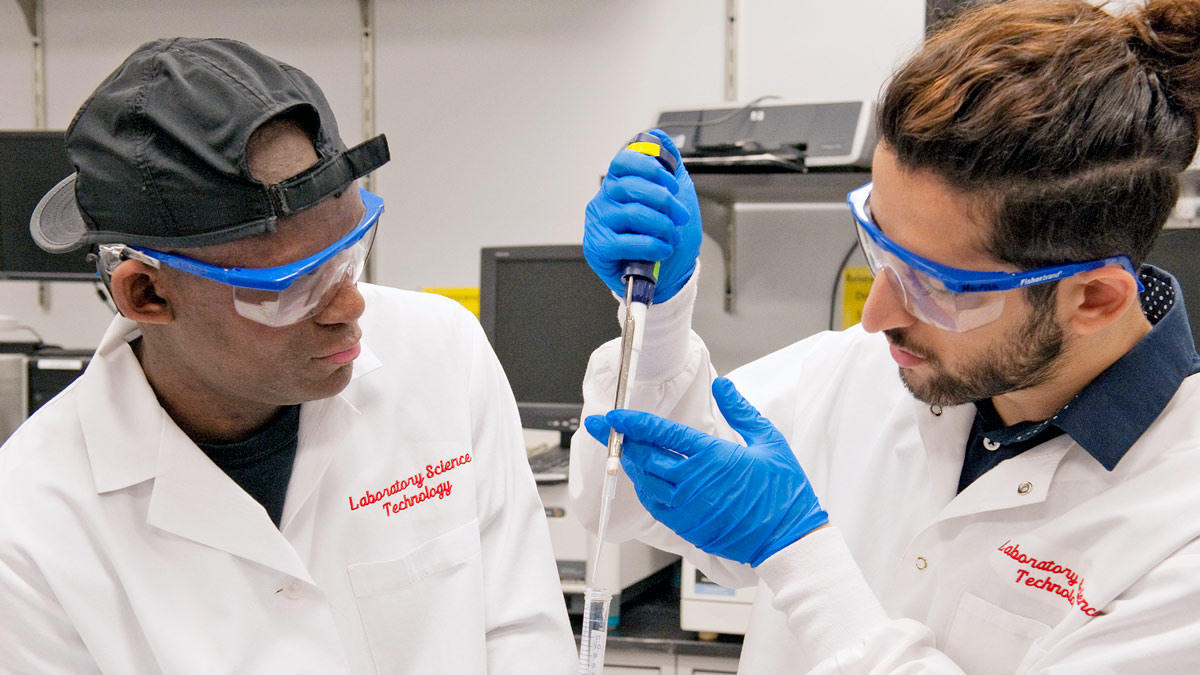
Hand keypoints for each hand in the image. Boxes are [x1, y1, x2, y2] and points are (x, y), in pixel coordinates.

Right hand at [583, 128, 701, 302]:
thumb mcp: (676, 195)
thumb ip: (669, 164)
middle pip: (632, 187)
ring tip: (671, 237)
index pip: (625, 160)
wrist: (668, 274)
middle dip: (665, 202)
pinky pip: (627, 242)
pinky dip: (652, 246)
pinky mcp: (598, 248)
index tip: (672, 185)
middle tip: (680, 216)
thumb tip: (660, 136)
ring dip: (662, 226)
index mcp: (618, 183)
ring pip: (633, 214)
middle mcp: (604, 200)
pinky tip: (662, 249)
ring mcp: (598, 224)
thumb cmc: (667, 236)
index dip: (651, 168)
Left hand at [584, 377, 827, 566]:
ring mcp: (688, 508)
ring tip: (626, 450)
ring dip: (633, 465)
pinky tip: (647, 478)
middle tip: (610, 429)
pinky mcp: (687, 527)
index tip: (613, 415)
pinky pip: (655, 505)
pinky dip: (646, 488)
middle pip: (645, 457)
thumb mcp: (769, 442)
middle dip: (623, 441)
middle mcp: (693, 483)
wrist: (788, 540)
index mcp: (713, 457)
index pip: (660, 434)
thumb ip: (741, 411)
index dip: (632, 422)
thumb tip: (722, 386)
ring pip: (645, 482)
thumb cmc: (783, 492)